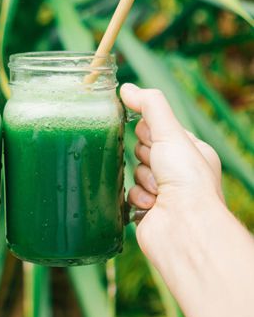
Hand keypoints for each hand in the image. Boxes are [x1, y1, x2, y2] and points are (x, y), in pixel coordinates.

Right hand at [120, 83, 223, 261]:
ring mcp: (163, 193)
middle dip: (145, 158)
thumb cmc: (187, 181)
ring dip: (142, 180)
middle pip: (142, 150)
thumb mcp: (170, 133)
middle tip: (158, 167)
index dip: (149, 133)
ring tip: (158, 191)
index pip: (158, 129)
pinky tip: (151, 205)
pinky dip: (137, 197)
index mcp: (190, 152)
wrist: (184, 229)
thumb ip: (149, 106)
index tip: (152, 140)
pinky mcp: (147, 210)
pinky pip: (130, 193)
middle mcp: (178, 172)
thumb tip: (126, 88)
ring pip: (134, 172)